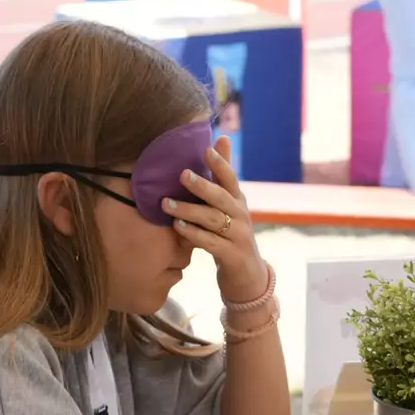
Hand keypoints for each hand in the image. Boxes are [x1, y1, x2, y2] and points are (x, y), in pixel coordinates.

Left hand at [164, 139, 266, 302]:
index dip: (221, 163)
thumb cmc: (232, 235)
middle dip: (202, 185)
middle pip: (222, 197)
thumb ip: (222, 176)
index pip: (231, 178)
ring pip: (212, 219)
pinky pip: (210, 243)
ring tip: (166, 204)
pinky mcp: (232, 256)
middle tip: (182, 174)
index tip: (207, 148)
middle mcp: (241, 216)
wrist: (248, 276)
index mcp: (238, 201)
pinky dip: (193, 234)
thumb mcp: (230, 206)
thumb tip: (221, 138)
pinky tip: (178, 227)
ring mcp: (238, 236)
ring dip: (188, 210)